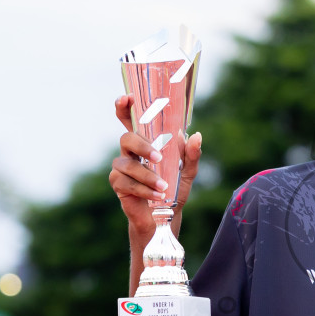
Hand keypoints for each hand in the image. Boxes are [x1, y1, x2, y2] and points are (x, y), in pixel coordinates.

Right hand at [108, 94, 202, 235]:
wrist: (165, 217)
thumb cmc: (174, 189)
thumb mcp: (188, 171)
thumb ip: (192, 154)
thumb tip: (196, 135)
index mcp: (145, 142)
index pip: (130, 120)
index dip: (124, 107)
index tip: (127, 98)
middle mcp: (130, 151)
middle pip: (126, 138)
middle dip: (142, 147)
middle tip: (159, 158)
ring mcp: (121, 167)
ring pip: (127, 164)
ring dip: (147, 176)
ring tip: (164, 187)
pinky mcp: (118, 184)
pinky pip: (127, 183)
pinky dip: (144, 189)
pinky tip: (157, 195)